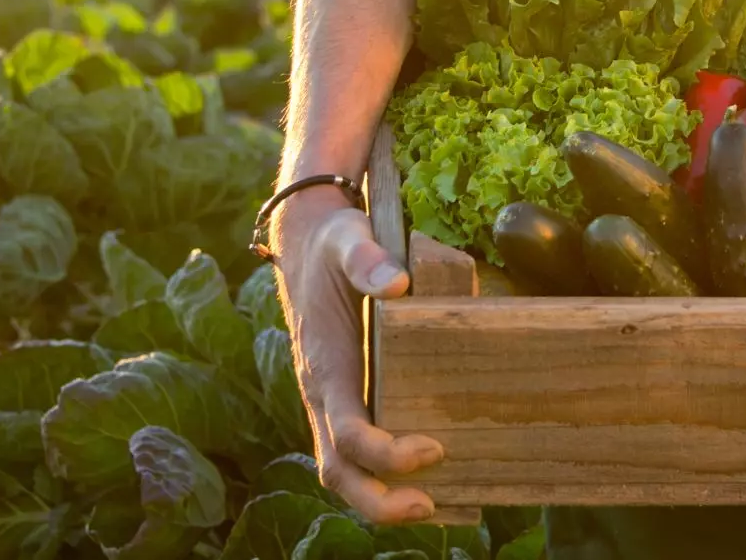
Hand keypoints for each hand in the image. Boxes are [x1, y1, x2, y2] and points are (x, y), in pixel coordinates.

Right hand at [274, 192, 444, 523]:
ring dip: (383, 499)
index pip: (346, 432)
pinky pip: (359, 452)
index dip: (385, 455)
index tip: (432, 448)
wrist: (309, 242)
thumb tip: (397, 283)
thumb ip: (368, 259)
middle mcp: (324, 393)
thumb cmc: (336, 244)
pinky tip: (433, 480)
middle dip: (379, 502)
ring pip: (346, 469)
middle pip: (338, 470)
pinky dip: (387, 477)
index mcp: (326, 365)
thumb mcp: (349, 238)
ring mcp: (333, 401)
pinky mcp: (348, 399)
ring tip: (437, 506)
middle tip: (431, 507)